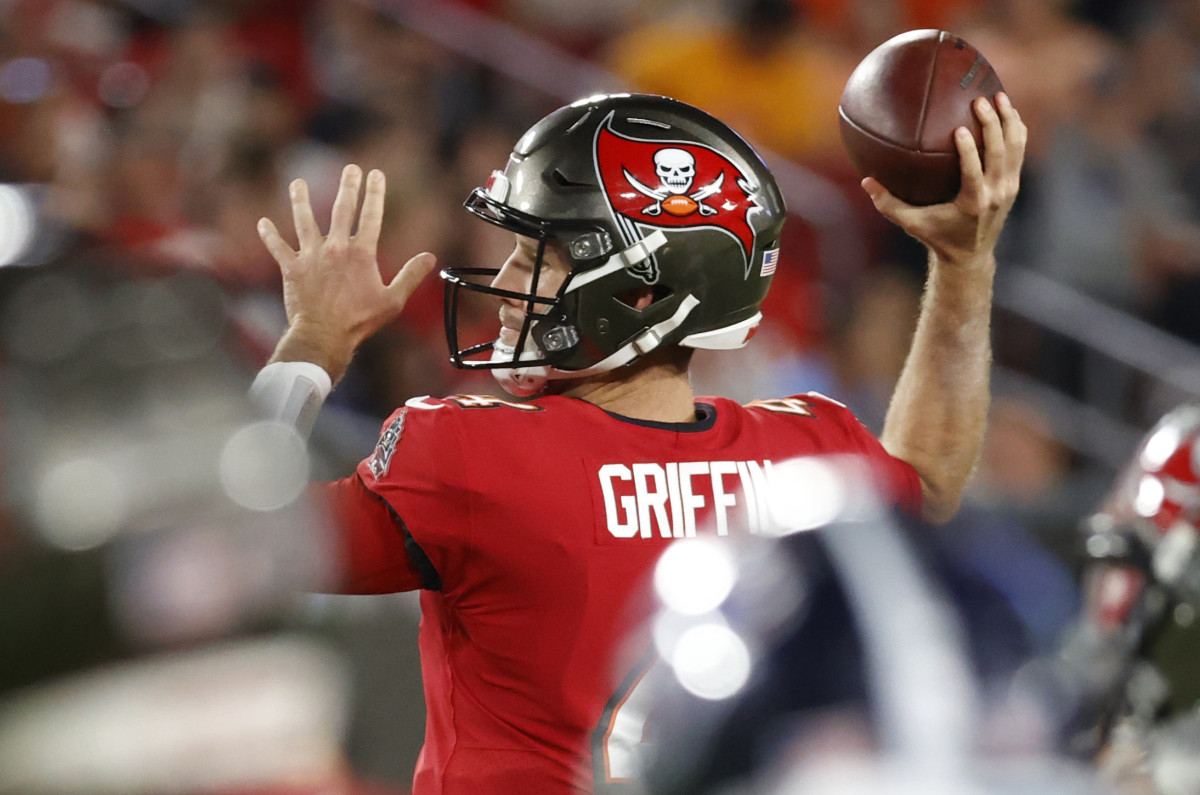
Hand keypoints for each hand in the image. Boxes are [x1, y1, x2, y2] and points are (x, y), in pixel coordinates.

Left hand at [257, 164, 436, 381]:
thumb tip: (430, 257)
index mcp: (361, 254)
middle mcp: (335, 247)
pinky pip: (278, 247)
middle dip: (348, 186)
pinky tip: (263, 223)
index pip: (371, 216)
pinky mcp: (291, 268)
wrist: (323, 335)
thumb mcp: (393, 301)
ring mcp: (311, 256)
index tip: (376, 174)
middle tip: (351, 168)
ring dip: (301, 200)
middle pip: (342, 210)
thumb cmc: (359, 321)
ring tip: (298, 183)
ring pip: (304, 221)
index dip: (375, 193)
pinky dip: (270, 235)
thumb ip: (410, 276)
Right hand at [861, 92, 1026, 269]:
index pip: (975, 173)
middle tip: (979, 100)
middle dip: (993, 124)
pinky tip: (1008, 110)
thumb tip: (866, 181)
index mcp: (973, 204)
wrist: (970, 256)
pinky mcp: (1013, 184)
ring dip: (1009, 120)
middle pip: (999, 154)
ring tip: (999, 96)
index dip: (969, 150)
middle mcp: (995, 195)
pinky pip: (1019, 151)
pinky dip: (1015, 129)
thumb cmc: (937, 237)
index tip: (960, 128)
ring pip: (1015, 148)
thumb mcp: (911, 224)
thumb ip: (888, 204)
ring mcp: (1008, 188)